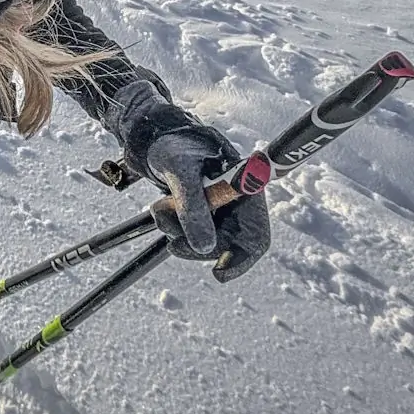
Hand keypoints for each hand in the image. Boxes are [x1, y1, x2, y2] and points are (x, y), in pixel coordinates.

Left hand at [144, 129, 270, 282]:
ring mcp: (218, 212)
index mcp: (246, 190)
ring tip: (162, 207)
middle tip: (173, 244)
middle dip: (198, 248)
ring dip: (179, 233)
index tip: (218, 274)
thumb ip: (193, 207)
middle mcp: (236, 206)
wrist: (157, 140)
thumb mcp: (182, 174)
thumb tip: (205, 247)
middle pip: (228, 247)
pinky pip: (188, 235)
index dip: (241, 261)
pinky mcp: (200, 214)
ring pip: (204, 243)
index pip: (256, 237)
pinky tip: (162, 209)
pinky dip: (172, 227)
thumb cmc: (176, 148)